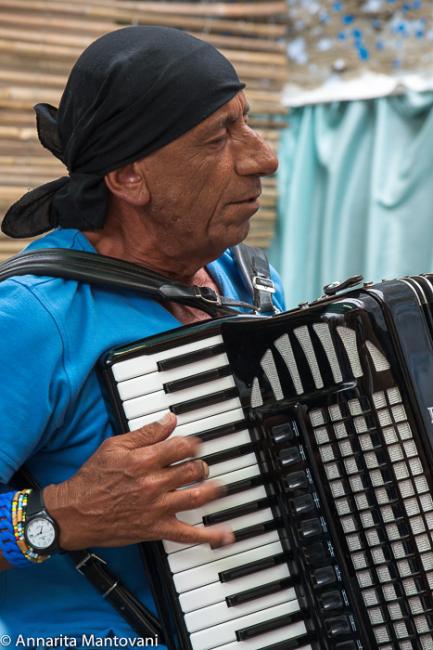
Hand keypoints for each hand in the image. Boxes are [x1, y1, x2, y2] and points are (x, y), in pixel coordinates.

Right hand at [44, 412, 234, 549]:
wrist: (75, 513)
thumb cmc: (93, 479)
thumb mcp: (115, 446)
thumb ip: (146, 433)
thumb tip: (169, 420)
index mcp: (144, 460)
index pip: (181, 446)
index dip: (193, 442)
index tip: (195, 443)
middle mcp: (154, 483)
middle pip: (192, 470)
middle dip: (201, 465)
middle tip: (201, 464)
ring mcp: (157, 507)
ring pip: (196, 497)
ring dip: (213, 490)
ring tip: (220, 486)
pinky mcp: (157, 528)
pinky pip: (188, 534)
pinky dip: (210, 536)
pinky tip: (226, 536)